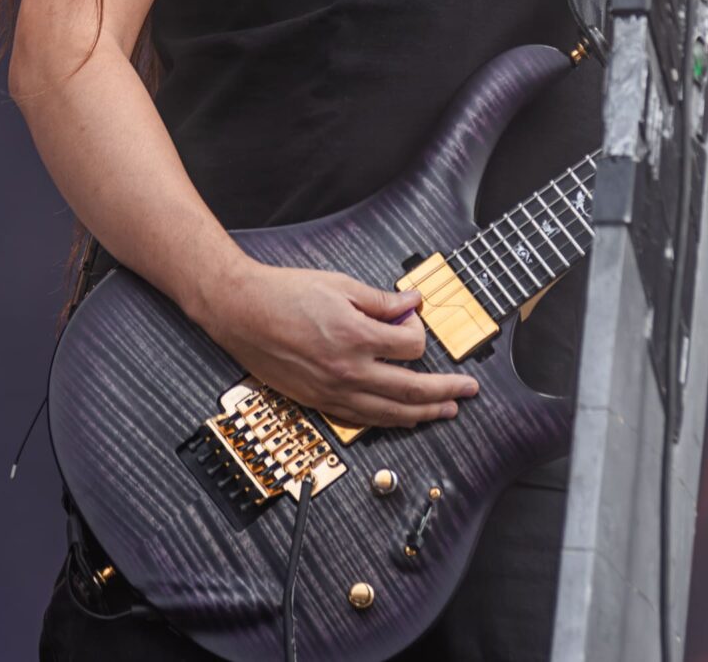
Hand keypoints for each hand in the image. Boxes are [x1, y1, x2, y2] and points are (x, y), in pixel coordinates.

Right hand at [190, 257, 478, 429]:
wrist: (240, 311)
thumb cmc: (284, 293)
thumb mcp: (339, 285)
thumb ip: (381, 300)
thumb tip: (412, 305)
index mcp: (355, 336)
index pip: (410, 346)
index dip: (420, 333)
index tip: (415, 321)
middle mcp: (347, 370)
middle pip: (409, 389)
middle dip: (444, 391)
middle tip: (467, 391)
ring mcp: (331, 391)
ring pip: (388, 413)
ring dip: (422, 413)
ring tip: (445, 410)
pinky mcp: (317, 401)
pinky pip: (361, 419)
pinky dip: (388, 421)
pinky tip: (402, 418)